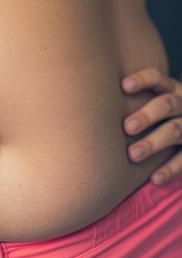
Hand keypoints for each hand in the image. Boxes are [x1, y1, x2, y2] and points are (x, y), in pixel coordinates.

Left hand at [121, 67, 181, 184]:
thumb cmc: (150, 117)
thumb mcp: (147, 102)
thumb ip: (126, 101)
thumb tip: (85, 100)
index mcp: (170, 89)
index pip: (157, 79)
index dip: (143, 80)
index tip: (123, 86)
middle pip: (167, 104)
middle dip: (147, 115)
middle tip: (127, 127)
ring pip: (175, 131)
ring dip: (154, 142)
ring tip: (133, 154)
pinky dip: (170, 169)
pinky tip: (153, 178)